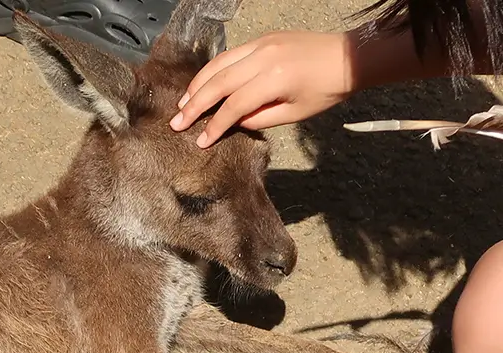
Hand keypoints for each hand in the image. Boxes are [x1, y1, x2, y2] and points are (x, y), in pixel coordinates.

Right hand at [170, 31, 357, 146]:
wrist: (347, 58)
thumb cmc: (326, 91)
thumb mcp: (294, 115)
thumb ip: (260, 119)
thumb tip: (233, 123)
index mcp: (275, 80)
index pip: (234, 106)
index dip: (215, 125)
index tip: (200, 142)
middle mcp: (264, 58)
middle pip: (219, 83)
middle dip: (195, 105)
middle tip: (176, 123)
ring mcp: (261, 44)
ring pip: (218, 65)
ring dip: (197, 86)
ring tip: (183, 105)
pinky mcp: (261, 39)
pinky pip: (228, 55)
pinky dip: (211, 71)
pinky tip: (201, 85)